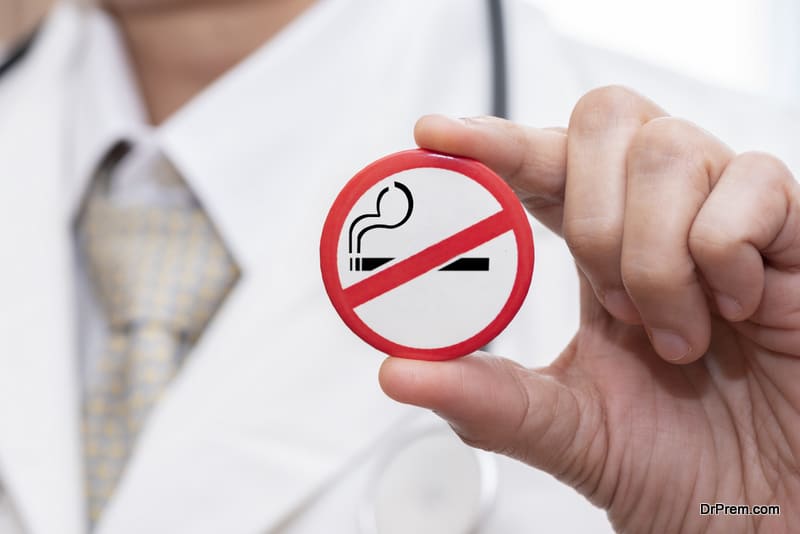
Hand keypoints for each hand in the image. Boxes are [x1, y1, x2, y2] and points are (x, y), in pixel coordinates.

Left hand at [379, 86, 799, 532]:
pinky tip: (733, 307)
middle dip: (589, 211)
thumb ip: (487, 399)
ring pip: (668, 148)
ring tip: (674, 333)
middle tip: (610, 303)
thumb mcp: (565, 430)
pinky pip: (754, 182)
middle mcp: (657, 218)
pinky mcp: (794, 233)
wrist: (762, 515)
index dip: (492, 141)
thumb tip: (397, 372)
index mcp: (597, 253)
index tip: (433, 135)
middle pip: (603, 119)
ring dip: (652, 252)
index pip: (540, 164)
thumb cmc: (674, 466)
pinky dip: (723, 251)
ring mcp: (725, 217)